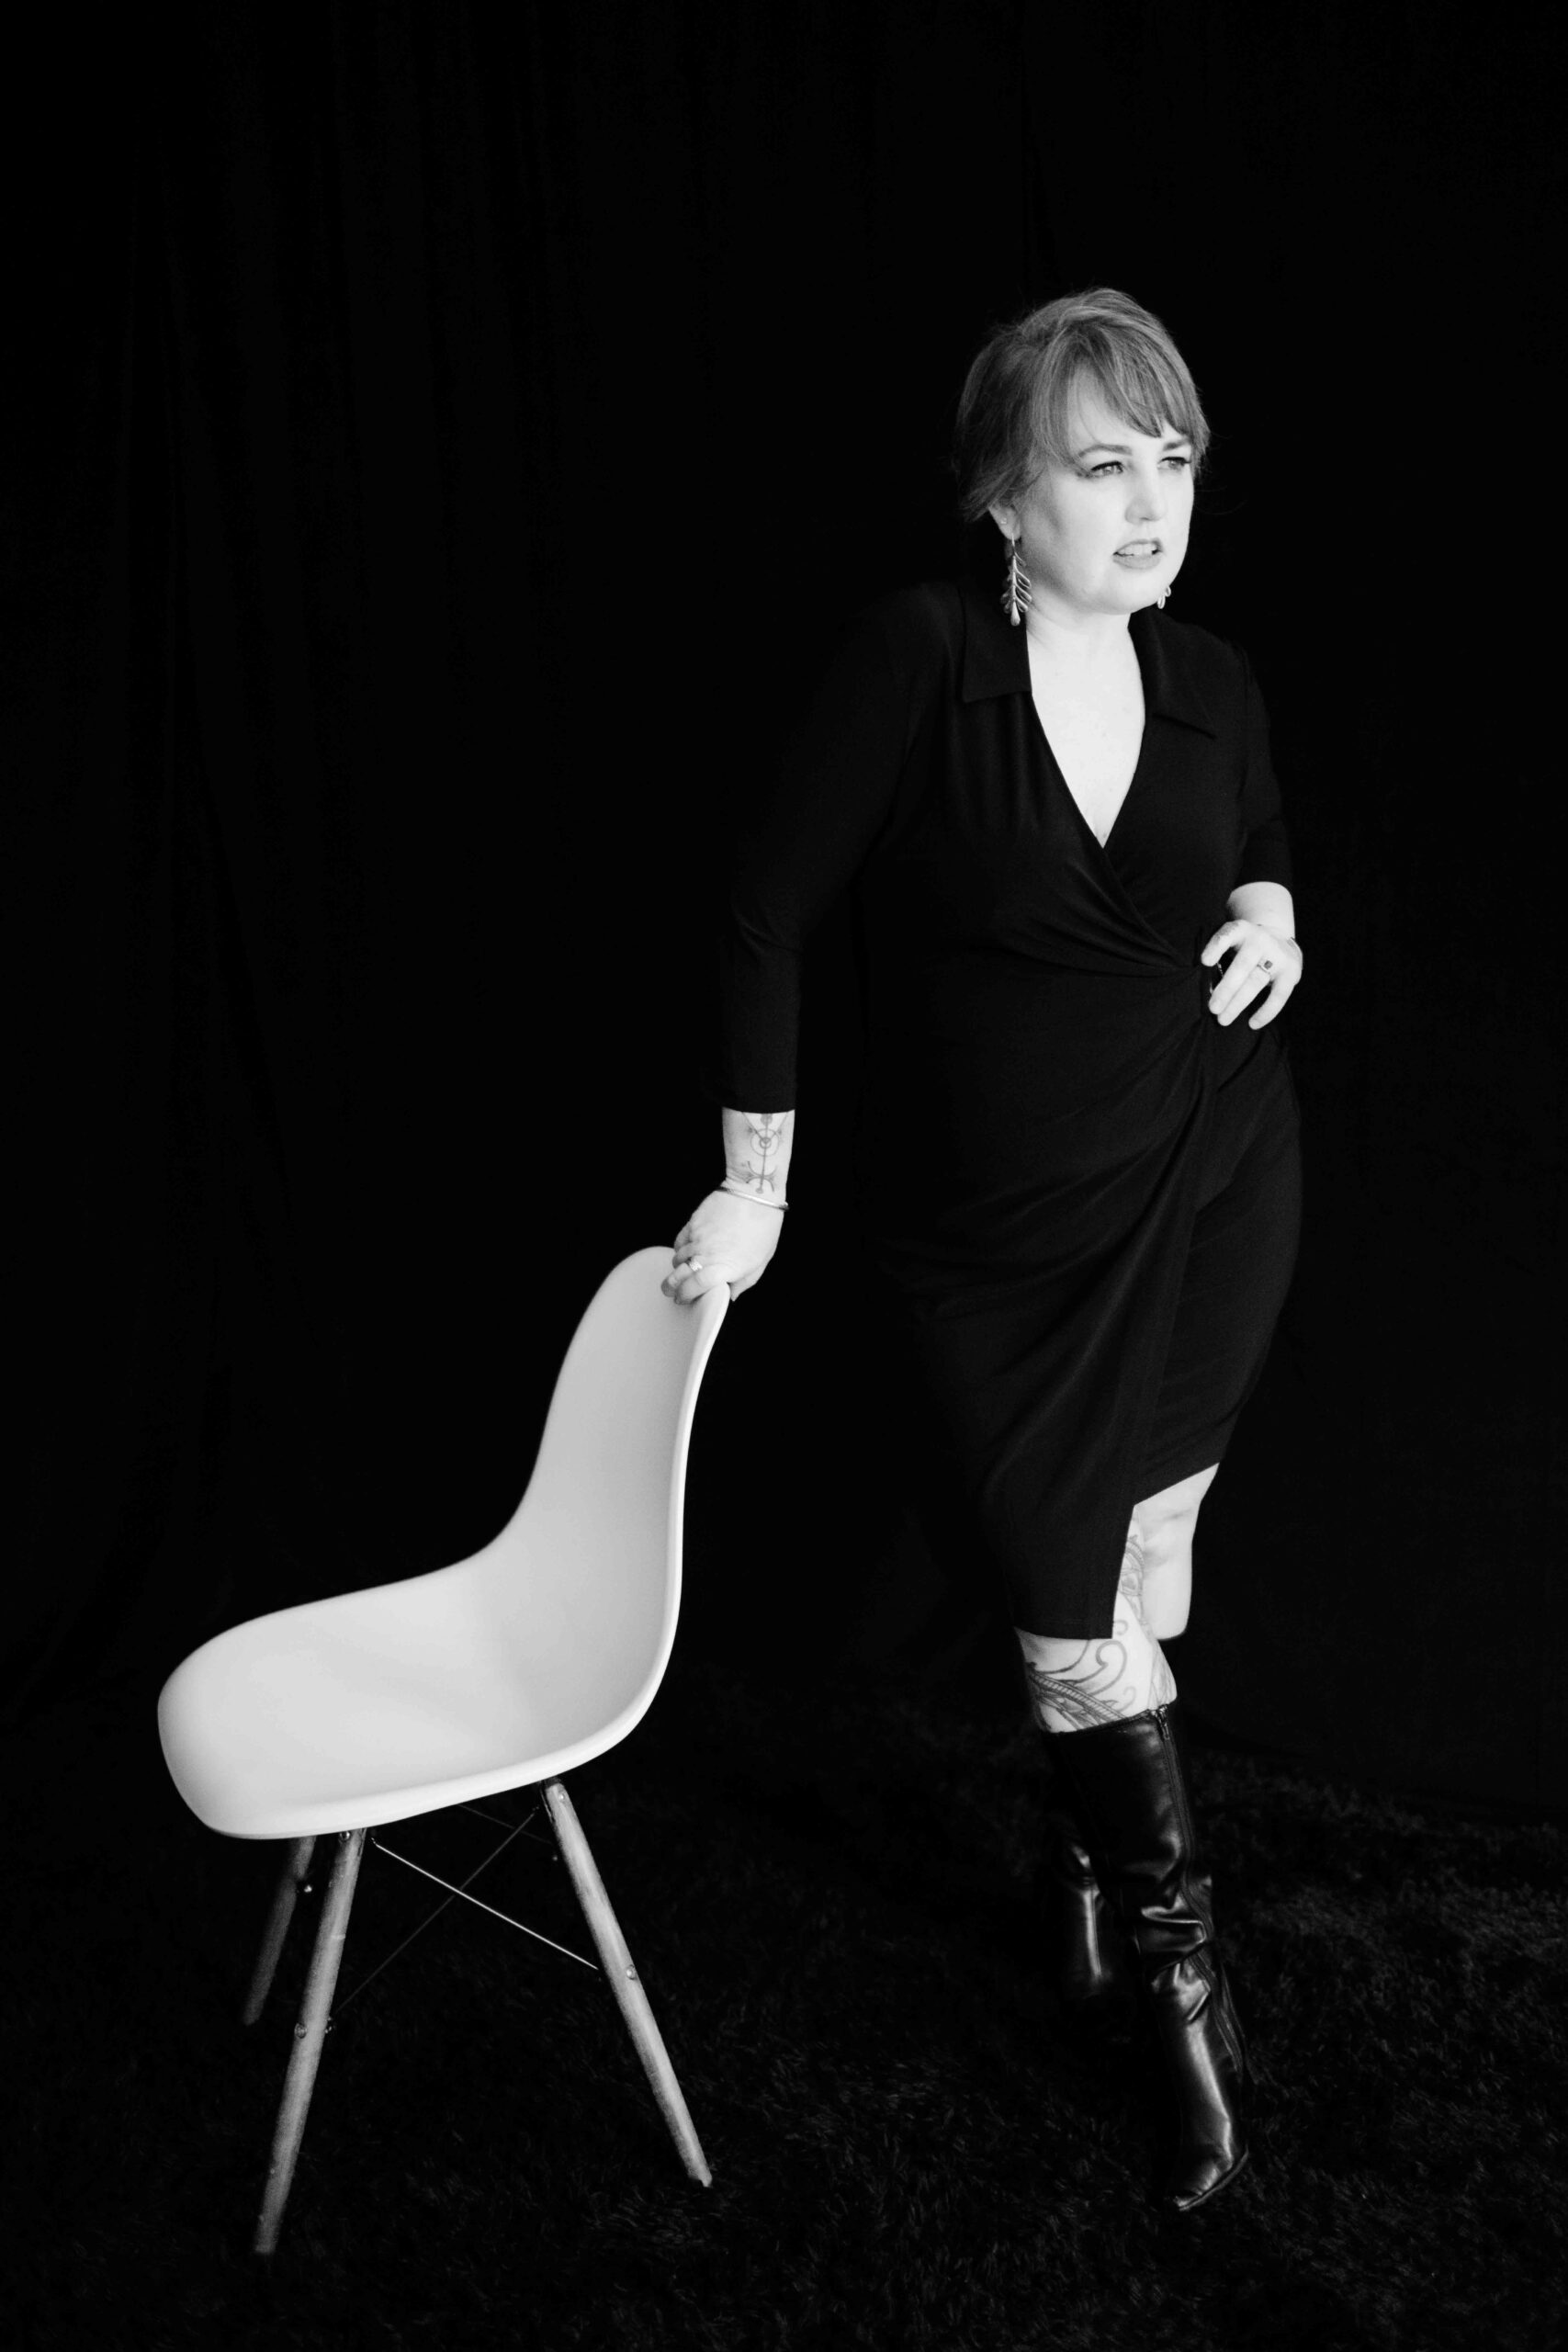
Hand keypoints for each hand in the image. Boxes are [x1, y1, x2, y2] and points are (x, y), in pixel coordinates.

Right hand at [661, 1188, 784, 1304]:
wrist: (755, 1193)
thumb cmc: (763, 1227)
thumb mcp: (760, 1262)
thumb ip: (743, 1282)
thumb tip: (731, 1294)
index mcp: (724, 1267)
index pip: (694, 1287)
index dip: (685, 1295)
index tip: (683, 1299)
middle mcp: (707, 1254)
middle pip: (677, 1276)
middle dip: (670, 1287)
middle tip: (672, 1291)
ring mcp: (697, 1238)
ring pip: (677, 1258)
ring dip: (678, 1268)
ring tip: (684, 1270)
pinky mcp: (693, 1223)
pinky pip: (679, 1241)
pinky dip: (680, 1249)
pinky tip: (687, 1251)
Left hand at [1200, 921, 1302, 1029]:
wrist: (1279, 938)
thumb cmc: (1244, 947)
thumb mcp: (1233, 941)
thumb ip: (1220, 957)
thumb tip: (1205, 990)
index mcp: (1241, 930)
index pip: (1227, 935)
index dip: (1216, 947)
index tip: (1204, 962)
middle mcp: (1260, 940)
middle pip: (1241, 966)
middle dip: (1226, 989)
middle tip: (1212, 1008)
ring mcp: (1277, 955)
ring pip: (1256, 981)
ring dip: (1238, 1003)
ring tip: (1223, 1019)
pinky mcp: (1291, 971)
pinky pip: (1279, 995)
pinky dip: (1266, 1011)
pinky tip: (1253, 1023)